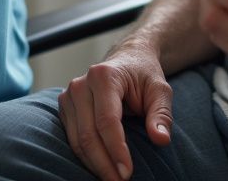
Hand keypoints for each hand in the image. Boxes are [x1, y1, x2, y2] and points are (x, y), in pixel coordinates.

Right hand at [58, 41, 171, 180]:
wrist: (127, 60)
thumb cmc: (144, 76)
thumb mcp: (160, 90)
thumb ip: (161, 114)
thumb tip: (160, 139)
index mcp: (104, 75)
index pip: (107, 120)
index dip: (116, 149)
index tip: (127, 173)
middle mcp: (81, 84)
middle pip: (88, 134)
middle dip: (104, 164)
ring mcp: (69, 95)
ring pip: (77, 141)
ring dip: (94, 165)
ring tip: (114, 180)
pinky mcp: (65, 107)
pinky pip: (72, 139)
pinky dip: (86, 158)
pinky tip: (102, 168)